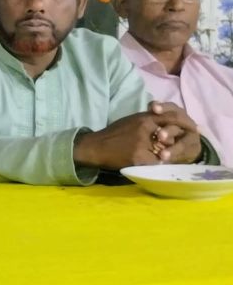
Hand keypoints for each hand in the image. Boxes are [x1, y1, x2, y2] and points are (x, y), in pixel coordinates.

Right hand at [74, 102, 200, 169]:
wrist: (94, 147)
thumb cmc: (112, 134)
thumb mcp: (131, 121)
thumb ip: (148, 121)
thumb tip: (167, 125)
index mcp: (143, 118)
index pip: (171, 117)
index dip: (182, 124)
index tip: (189, 129)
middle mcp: (144, 129)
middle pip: (171, 135)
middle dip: (176, 143)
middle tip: (180, 147)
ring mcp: (141, 144)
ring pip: (165, 151)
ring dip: (168, 156)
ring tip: (166, 159)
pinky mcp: (138, 158)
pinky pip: (156, 163)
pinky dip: (158, 165)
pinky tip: (154, 166)